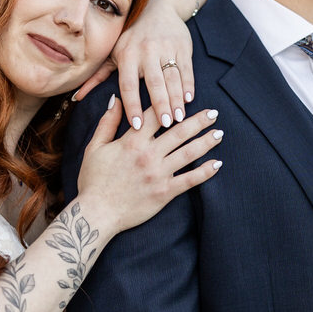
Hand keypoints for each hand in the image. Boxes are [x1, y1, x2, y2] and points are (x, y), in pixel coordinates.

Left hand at [74, 0, 195, 131]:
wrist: (159, 8)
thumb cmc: (131, 36)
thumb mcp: (112, 52)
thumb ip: (97, 76)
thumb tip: (76, 98)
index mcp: (127, 55)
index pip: (128, 85)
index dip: (132, 105)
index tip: (136, 125)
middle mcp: (146, 51)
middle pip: (154, 83)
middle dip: (160, 105)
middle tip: (165, 125)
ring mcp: (166, 48)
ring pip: (172, 78)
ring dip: (176, 99)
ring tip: (179, 118)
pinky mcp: (182, 47)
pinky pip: (186, 69)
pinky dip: (188, 85)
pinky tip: (189, 99)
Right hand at [75, 96, 220, 236]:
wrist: (96, 213)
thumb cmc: (93, 181)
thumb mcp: (95, 148)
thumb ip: (107, 123)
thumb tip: (117, 99)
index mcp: (131, 141)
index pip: (156, 115)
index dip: (171, 103)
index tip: (185, 97)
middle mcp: (148, 155)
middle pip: (179, 131)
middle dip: (198, 120)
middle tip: (213, 113)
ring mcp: (159, 174)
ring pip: (189, 153)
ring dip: (206, 142)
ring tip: (219, 133)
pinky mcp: (165, 192)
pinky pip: (190, 180)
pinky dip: (206, 172)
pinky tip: (217, 164)